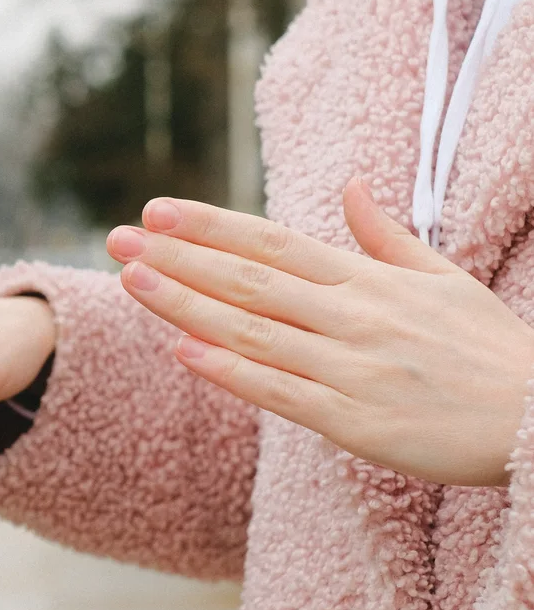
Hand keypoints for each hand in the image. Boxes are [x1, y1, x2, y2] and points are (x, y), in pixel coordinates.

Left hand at [107, 178, 533, 486]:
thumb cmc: (492, 350)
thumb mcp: (444, 278)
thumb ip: (385, 236)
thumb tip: (350, 185)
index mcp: (369, 281)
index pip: (273, 243)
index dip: (211, 226)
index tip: (157, 211)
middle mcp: (354, 317)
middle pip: (249, 281)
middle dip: (178, 258)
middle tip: (117, 239)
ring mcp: (353, 369)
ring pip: (253, 331)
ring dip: (186, 305)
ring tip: (132, 280)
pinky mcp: (358, 423)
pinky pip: (282, 394)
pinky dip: (232, 372)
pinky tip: (184, 352)